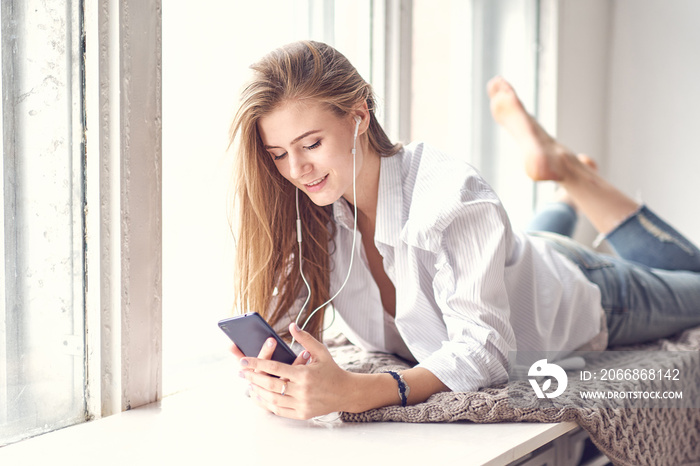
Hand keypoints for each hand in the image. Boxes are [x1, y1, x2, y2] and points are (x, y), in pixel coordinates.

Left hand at [239, 323, 353, 419]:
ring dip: (257, 391)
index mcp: (305, 374)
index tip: (243, 360)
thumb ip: (305, 339)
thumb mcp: (321, 351)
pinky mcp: (302, 414)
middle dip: (252, 377)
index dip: (257, 363)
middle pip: (270, 384)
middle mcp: (302, 391)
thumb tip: (292, 325)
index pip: (275, 368)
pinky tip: (260, 396)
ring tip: (248, 383)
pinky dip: (266, 404)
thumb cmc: (332, 370)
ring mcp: (302, 404)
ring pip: (272, 400)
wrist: (346, 392)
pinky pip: (279, 410)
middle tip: (241, 371)